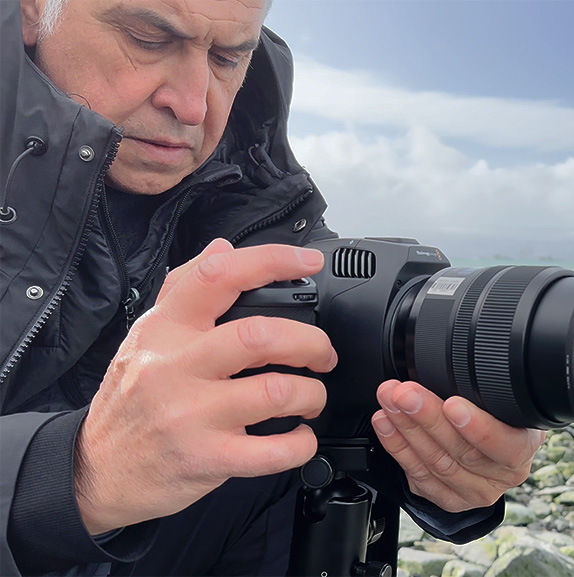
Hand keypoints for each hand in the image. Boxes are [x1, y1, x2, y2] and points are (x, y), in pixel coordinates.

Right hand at [75, 239, 336, 533]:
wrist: (96, 471)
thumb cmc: (129, 402)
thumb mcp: (146, 337)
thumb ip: (185, 288)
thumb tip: (223, 247)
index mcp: (165, 330)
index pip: (218, 276)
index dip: (271, 262)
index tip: (307, 263)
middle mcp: (176, 367)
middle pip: (259, 336)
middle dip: (310, 342)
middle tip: (322, 353)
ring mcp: (191, 416)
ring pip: (275, 392)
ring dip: (312, 394)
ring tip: (311, 397)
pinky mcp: (206, 459)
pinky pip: (271, 452)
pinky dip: (301, 444)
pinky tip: (300, 437)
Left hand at [372, 380, 545, 512]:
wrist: (495, 447)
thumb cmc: (500, 416)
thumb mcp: (506, 399)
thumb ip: (491, 389)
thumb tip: (460, 362)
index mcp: (523, 447)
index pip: (506, 445)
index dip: (479, 428)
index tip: (452, 405)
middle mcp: (503, 475)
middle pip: (462, 452)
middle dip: (428, 418)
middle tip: (405, 394)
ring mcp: (474, 490)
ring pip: (436, 463)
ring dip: (406, 429)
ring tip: (389, 401)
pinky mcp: (449, 498)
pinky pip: (418, 476)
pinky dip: (397, 447)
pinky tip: (386, 424)